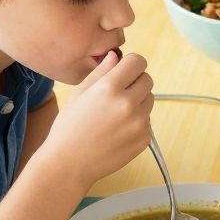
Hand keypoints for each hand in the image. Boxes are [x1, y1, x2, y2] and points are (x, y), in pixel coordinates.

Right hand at [45, 51, 153, 189]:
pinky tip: (118, 130)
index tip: (125, 71)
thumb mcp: (79, 93)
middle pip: (147, 79)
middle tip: (118, 94)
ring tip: (115, 115)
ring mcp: (138, 123)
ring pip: (150, 100)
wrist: (69, 163)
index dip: (131, 64)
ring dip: (138, 102)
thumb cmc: (69, 127)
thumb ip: (101, 71)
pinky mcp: (144, 139)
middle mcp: (127, 104)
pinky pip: (148, 121)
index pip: (138, 62)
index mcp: (109, 88)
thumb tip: (116, 56)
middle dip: (135, 82)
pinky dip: (138, 122)